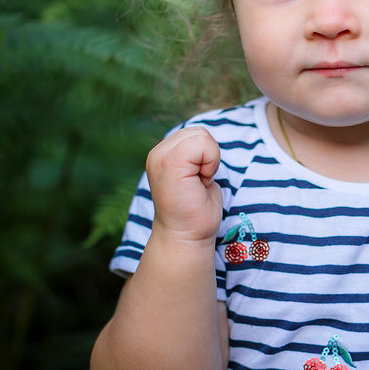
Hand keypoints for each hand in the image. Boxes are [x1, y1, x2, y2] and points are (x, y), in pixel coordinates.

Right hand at [146, 126, 223, 244]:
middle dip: (209, 157)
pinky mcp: (169, 162)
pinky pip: (203, 144)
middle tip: (198, 183)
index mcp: (163, 153)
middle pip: (200, 132)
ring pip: (202, 136)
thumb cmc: (196, 211)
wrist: (186, 237)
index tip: (198, 180)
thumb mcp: (196, 172)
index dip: (207, 156)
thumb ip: (195, 153)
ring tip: (197, 184)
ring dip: (210, 161)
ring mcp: (160, 156)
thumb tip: (205, 137)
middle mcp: (157, 152)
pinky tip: (200, 183)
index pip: (196, 133)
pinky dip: (211, 163)